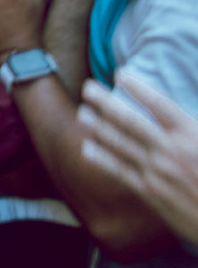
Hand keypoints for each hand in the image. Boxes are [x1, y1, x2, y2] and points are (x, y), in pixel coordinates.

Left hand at [80, 72, 197, 244]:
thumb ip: (194, 129)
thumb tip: (176, 115)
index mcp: (192, 135)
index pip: (159, 104)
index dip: (138, 88)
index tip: (120, 74)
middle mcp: (171, 150)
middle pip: (130, 120)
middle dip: (105, 102)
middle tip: (87, 88)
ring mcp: (158, 172)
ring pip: (120, 143)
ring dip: (98, 126)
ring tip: (82, 113)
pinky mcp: (150, 193)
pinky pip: (119, 171)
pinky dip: (101, 159)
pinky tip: (87, 149)